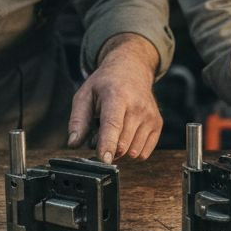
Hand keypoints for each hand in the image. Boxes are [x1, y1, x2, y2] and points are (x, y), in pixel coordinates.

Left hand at [67, 35, 160, 162]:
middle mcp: (137, 106)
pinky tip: (126, 136)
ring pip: (133, 152)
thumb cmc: (105, 84)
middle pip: (122, 144)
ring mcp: (150, 116)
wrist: (132, 70)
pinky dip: (132, 152)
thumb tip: (73, 143)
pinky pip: (144, 153)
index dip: (108, 144)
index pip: (113, 124)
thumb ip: (78, 120)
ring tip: (115, 131)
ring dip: (120, 151)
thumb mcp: (85, 95)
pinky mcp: (157, 124)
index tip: (104, 160)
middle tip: (100, 133)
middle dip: (107, 148)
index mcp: (116, 96)